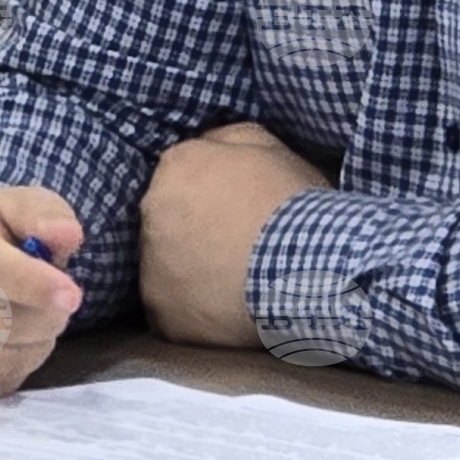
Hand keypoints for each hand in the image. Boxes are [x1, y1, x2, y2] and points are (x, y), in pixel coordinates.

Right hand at [0, 186, 85, 398]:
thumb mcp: (18, 206)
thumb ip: (44, 214)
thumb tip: (65, 233)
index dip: (29, 282)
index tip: (72, 296)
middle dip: (43, 318)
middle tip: (56, 301)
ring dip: (31, 346)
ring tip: (29, 319)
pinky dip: (11, 371)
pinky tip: (7, 345)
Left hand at [138, 122, 331, 347]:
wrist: (309, 270)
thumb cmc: (294, 205)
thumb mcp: (270, 147)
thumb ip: (226, 140)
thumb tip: (209, 146)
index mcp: (175, 168)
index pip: (179, 176)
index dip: (208, 192)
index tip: (233, 207)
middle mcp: (150, 215)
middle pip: (166, 221)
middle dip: (193, 229)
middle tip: (234, 243)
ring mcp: (153, 270)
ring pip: (166, 268)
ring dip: (190, 271)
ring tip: (232, 280)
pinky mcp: (165, 319)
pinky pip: (174, 314)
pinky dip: (195, 313)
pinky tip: (226, 310)